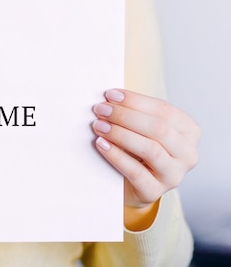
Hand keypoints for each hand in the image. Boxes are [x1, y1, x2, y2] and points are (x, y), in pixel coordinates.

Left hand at [92, 89, 198, 225]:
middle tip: (101, 110)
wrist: (133, 182)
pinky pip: (136, 172)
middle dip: (125, 116)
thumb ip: (134, 111)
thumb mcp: (142, 126)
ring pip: (150, 150)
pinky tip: (101, 144)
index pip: (164, 110)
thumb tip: (110, 98)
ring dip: (120, 134)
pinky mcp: (155, 192)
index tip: (110, 95)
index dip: (135, 101)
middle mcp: (187, 154)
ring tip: (99, 126)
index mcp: (189, 131)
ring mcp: (174, 175)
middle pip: (158, 129)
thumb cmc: (138, 146)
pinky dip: (116, 156)